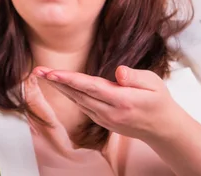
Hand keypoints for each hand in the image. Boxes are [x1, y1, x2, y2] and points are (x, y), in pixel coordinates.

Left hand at [33, 65, 182, 141]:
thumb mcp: (154, 83)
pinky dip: (70, 94)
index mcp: (122, 100)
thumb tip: (119, 71)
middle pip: (78, 94)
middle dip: (56, 81)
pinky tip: (60, 84)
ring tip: (43, 74)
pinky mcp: (102, 120)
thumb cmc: (158, 101)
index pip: (90, 87)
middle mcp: (109, 112)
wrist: (162, 129)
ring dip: (60, 87)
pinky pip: (82, 105)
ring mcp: (104, 118)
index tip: (52, 73)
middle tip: (37, 71)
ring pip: (77, 100)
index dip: (69, 79)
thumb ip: (135, 77)